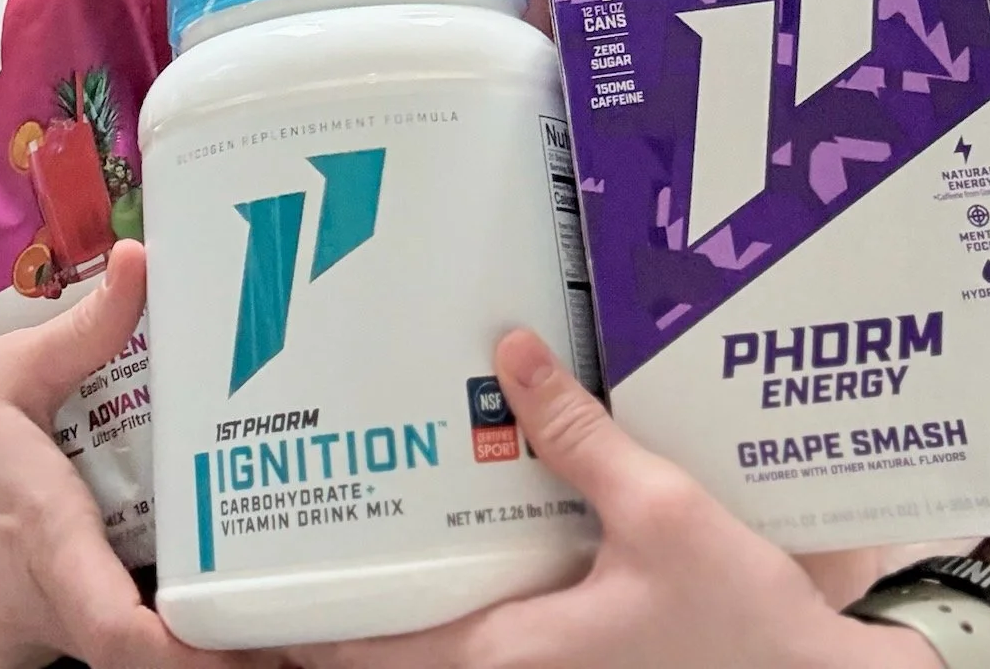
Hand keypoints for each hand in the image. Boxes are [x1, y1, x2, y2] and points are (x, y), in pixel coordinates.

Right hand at [0, 241, 274, 668]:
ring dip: (138, 621)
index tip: (250, 633)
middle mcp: (20, 613)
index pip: (122, 637)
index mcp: (40, 543)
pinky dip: (88, 620)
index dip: (193, 650)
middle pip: (127, 652)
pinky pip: (52, 647)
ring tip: (201, 580)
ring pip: (90, 646)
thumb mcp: (8, 368)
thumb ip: (88, 327)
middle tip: (262, 599)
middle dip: (194, 634)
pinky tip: (120, 577)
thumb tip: (143, 260)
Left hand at [292, 331, 934, 668]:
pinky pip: (494, 639)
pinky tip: (471, 536)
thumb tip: (508, 352)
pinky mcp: (581, 667)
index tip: (245, 592)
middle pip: (394, 656)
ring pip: (443, 650)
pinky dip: (461, 599)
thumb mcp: (660, 510)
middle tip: (291, 536)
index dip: (300, 629)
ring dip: (400, 604)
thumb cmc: (743, 623)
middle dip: (338, 611)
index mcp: (510, 655)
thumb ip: (579, 435)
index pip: (371, 653)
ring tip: (364, 529)